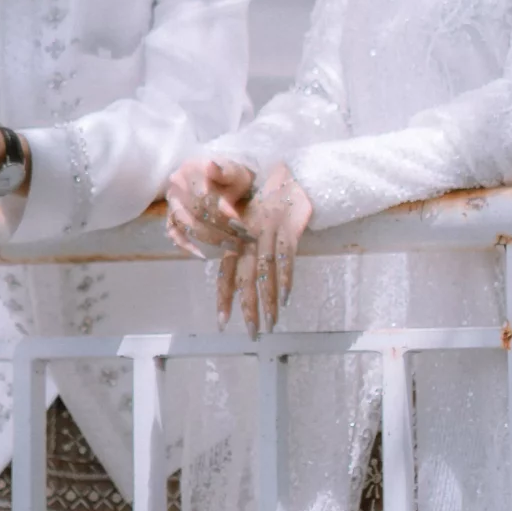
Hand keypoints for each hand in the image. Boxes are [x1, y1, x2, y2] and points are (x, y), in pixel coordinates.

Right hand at [166, 156, 254, 256]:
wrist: (228, 182)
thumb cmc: (232, 177)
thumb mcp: (235, 173)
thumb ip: (226, 174)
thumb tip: (214, 175)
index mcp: (191, 168)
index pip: (202, 190)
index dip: (219, 206)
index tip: (236, 219)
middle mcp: (176, 185)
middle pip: (192, 210)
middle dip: (215, 226)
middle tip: (235, 238)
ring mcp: (172, 202)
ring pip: (184, 223)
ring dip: (205, 237)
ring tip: (225, 246)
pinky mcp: (172, 217)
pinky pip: (174, 232)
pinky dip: (187, 244)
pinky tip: (203, 253)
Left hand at [224, 161, 311, 337]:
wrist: (288, 177)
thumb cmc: (265, 203)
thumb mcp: (248, 224)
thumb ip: (239, 249)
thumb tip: (232, 284)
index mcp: (236, 239)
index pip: (227, 273)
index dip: (224, 297)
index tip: (223, 323)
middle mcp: (249, 238)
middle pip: (247, 278)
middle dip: (249, 308)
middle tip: (251, 333)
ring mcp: (268, 233)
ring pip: (266, 272)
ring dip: (269, 300)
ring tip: (271, 324)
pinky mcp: (288, 229)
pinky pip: (286, 257)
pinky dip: (287, 277)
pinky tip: (286, 297)